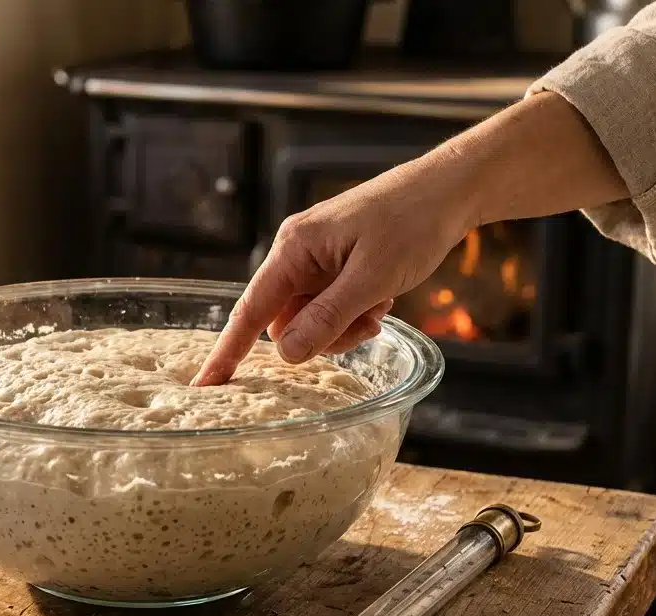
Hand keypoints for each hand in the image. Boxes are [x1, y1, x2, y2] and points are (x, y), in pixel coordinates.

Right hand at [192, 150, 476, 385]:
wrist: (449, 190)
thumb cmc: (412, 222)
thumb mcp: (372, 278)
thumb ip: (327, 317)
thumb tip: (288, 352)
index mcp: (294, 248)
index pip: (250, 310)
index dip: (229, 350)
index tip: (207, 384)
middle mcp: (297, 253)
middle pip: (286, 321)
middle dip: (322, 334)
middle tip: (365, 324)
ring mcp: (317, 259)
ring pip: (311, 318)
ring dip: (344, 325)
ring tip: (379, 306)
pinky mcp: (337, 265)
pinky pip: (331, 306)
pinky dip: (355, 313)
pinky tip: (383, 297)